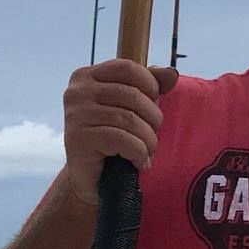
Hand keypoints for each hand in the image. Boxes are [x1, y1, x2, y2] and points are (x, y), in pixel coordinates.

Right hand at [63, 58, 179, 206]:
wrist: (92, 180)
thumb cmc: (113, 140)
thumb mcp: (131, 108)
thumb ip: (149, 87)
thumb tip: (172, 73)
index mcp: (86, 77)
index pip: (126, 68)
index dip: (150, 85)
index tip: (153, 108)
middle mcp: (77, 92)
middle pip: (131, 94)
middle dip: (152, 119)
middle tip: (152, 138)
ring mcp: (75, 114)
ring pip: (129, 119)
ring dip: (147, 140)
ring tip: (147, 153)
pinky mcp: (78, 138)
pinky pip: (121, 139)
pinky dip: (138, 153)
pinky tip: (139, 163)